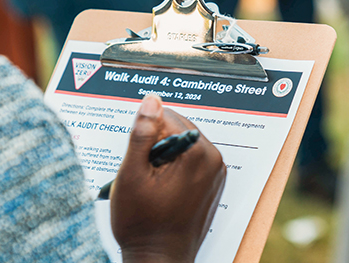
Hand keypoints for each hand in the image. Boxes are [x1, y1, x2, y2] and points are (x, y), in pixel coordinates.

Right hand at [111, 95, 226, 262]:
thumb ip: (142, 134)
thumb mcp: (132, 174)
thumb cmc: (143, 223)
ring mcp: (215, 173)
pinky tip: (160, 188)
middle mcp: (213, 160)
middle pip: (177, 129)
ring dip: (163, 156)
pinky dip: (173, 167)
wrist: (158, 259)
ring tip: (151, 183)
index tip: (138, 159)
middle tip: (143, 172)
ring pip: (182, 145)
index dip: (145, 135)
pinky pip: (189, 161)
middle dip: (156, 144)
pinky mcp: (212, 184)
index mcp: (198, 154)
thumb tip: (151, 101)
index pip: (167, 117)